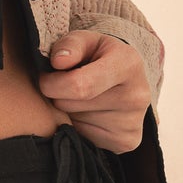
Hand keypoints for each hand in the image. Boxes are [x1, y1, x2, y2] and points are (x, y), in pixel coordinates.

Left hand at [36, 31, 148, 154]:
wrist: (126, 78)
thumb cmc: (98, 55)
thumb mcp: (85, 40)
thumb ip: (70, 45)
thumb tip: (58, 61)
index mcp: (127, 64)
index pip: (78, 85)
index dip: (52, 84)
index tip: (46, 78)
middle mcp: (136, 95)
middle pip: (71, 104)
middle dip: (57, 96)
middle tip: (65, 86)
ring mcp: (133, 122)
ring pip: (75, 123)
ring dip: (67, 112)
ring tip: (80, 98)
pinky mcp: (127, 141)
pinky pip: (84, 138)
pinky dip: (78, 127)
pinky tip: (89, 113)